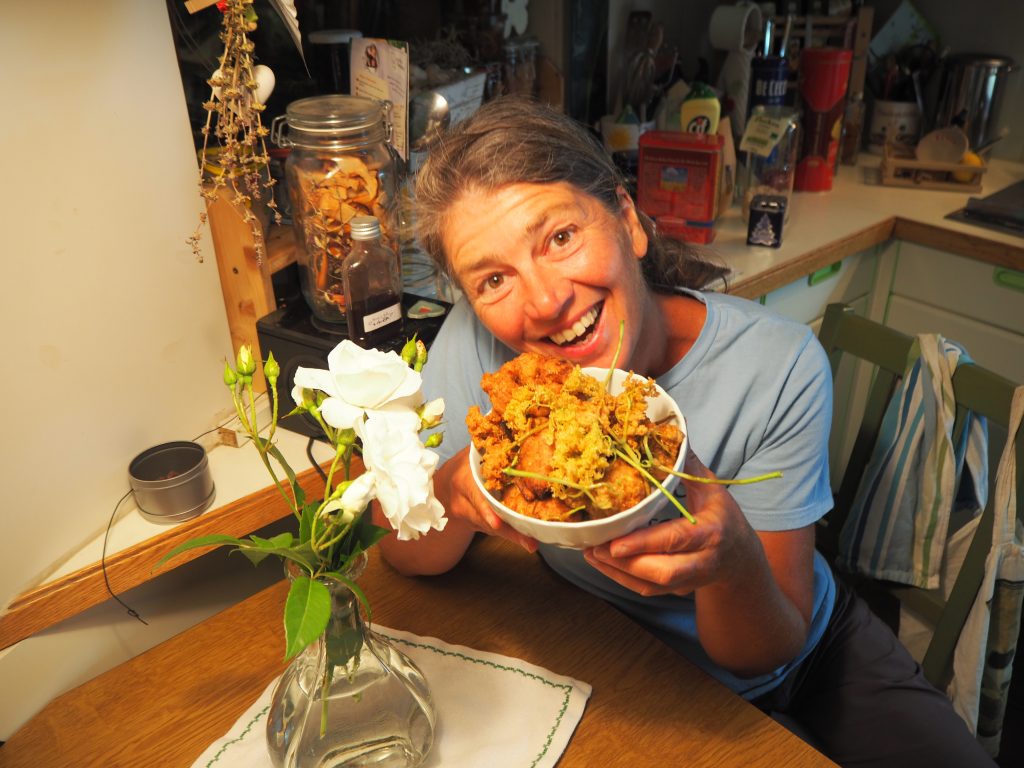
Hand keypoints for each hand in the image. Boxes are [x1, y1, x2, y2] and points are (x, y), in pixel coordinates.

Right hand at [438, 446, 538, 552]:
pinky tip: (522, 537)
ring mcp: (464, 517)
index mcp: (462, 480)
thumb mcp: (473, 454)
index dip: (487, 511)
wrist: (442, 482)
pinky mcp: (470, 525)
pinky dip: (506, 532)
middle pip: (485, 520)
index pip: (476, 498)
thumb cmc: (464, 464)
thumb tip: (517, 441)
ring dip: (511, 535)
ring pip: (489, 528)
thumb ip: (490, 451)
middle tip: (529, 542)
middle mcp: (460, 502)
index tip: (497, 524)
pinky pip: (489, 529)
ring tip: (531, 542)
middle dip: (509, 531)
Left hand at [583, 449, 761, 595]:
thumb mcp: (711, 487)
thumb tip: (670, 429)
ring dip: (616, 572)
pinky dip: (620, 579)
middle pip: (662, 571)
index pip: (676, 540)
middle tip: (593, 546)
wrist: (740, 558)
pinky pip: (645, 591)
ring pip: (651, 585)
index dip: (644, 543)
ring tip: (590, 552)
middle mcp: (702, 561)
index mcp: (711, 532)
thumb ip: (687, 464)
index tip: (615, 542)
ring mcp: (689, 581)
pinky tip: (600, 562)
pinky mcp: (676, 591)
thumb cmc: (722, 516)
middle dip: (624, 563)